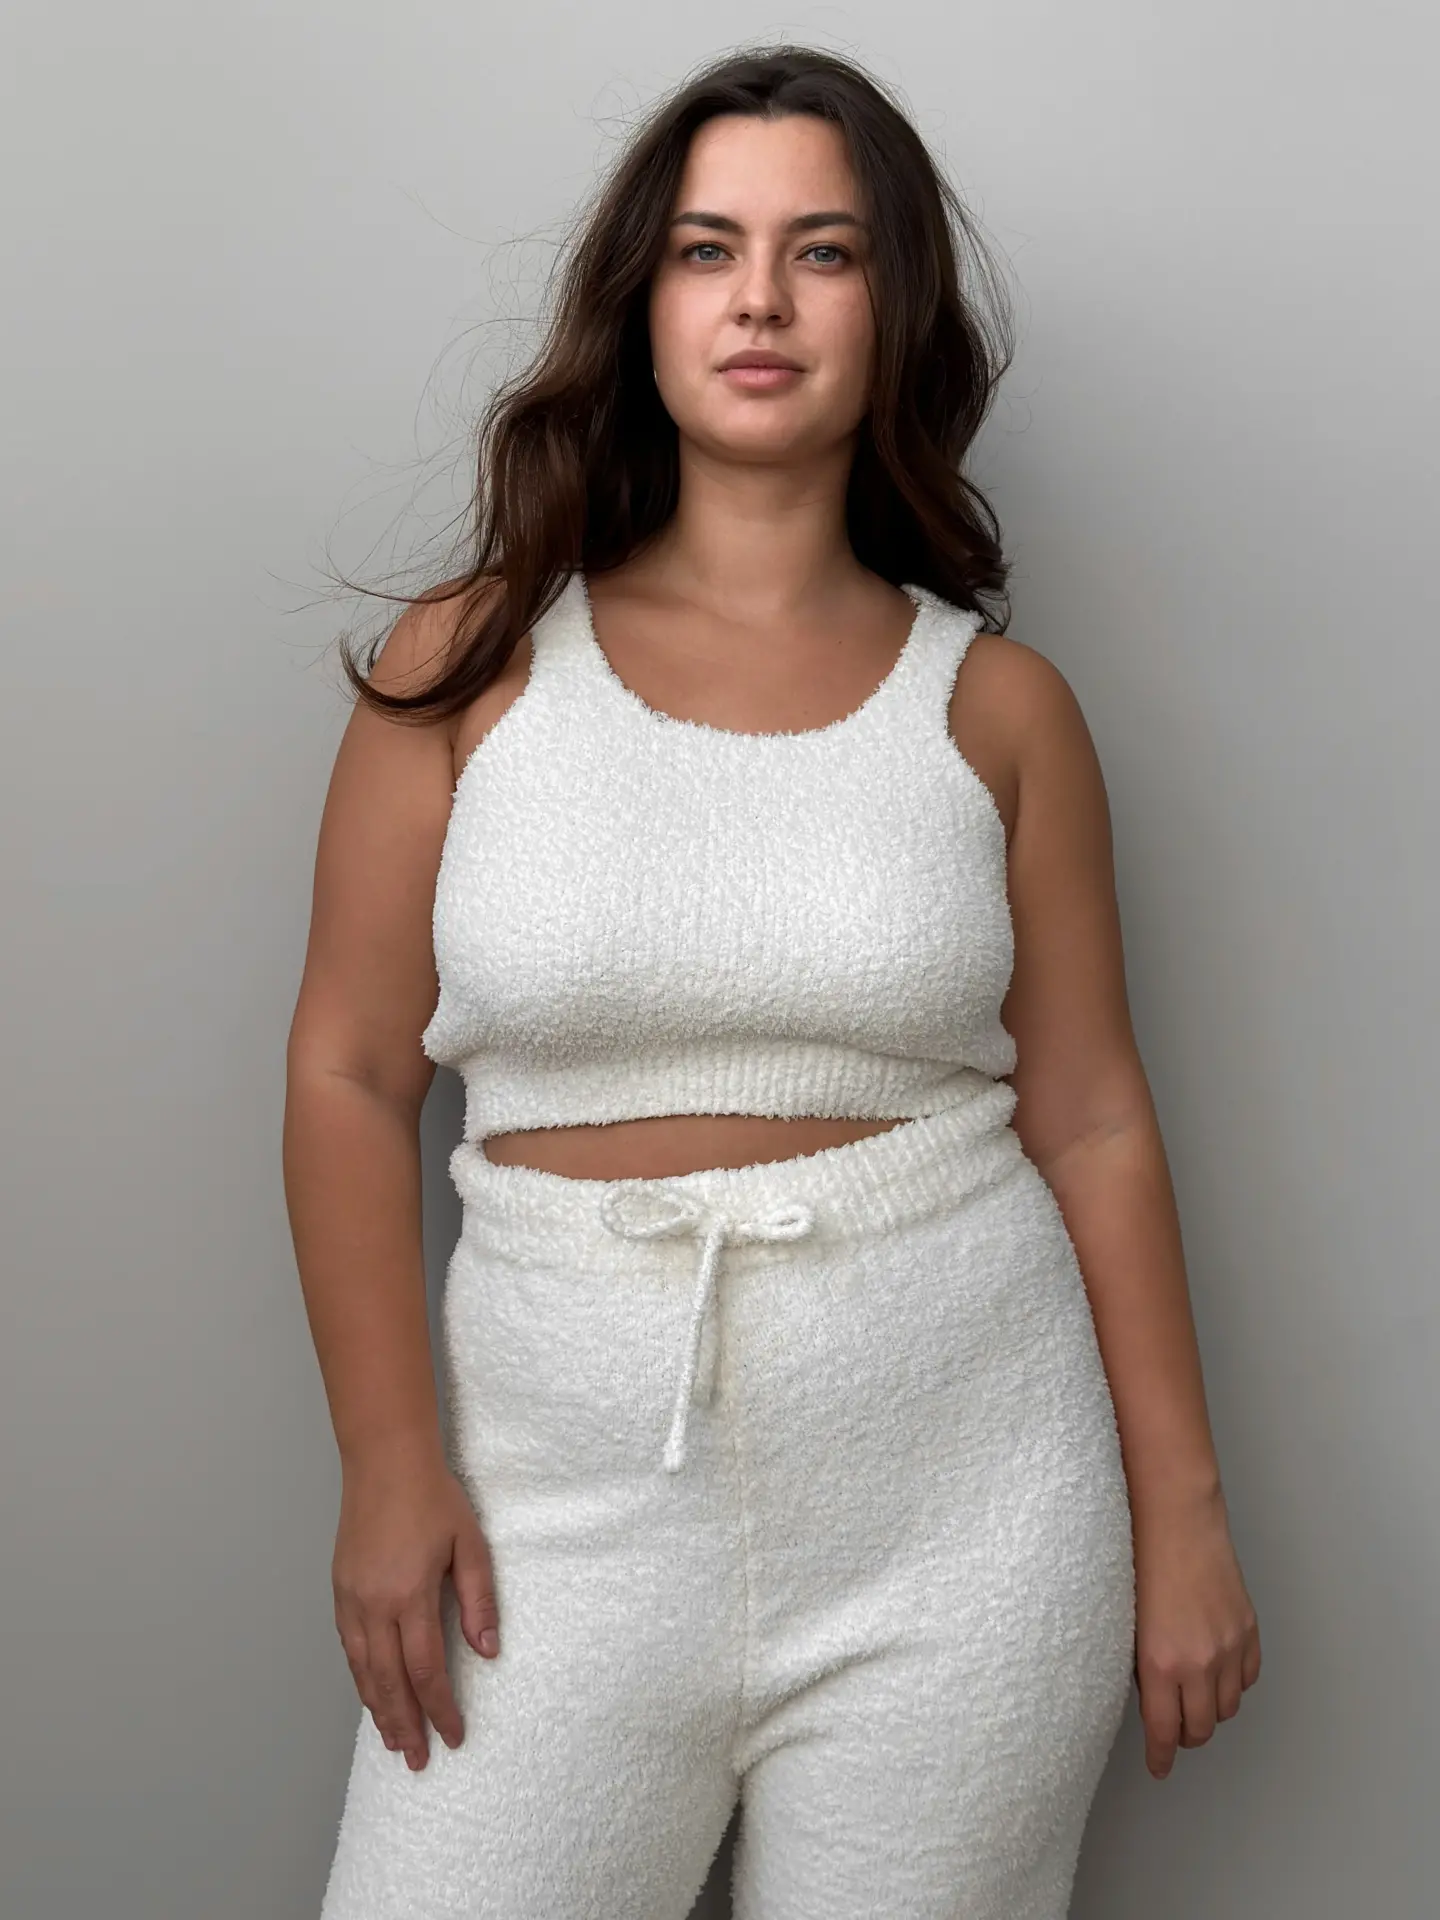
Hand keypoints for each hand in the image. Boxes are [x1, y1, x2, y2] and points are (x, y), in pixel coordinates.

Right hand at [332, 1444, 499, 1771]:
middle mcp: (374, 1605)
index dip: (440, 1709)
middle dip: (405, 1725)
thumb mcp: (470, 1544)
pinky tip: (371, 1692)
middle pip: (388, 1682)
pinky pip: (348, 1647)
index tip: (453, 1736)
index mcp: (410, 1595)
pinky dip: (360, 1678)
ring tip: (394, 1741)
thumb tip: (487, 1652)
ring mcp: (351, 1599)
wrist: (384, 1460)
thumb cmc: (432, 1497)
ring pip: (362, 1671)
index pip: (426, 1670)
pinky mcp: (340, 1589)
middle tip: (419, 1761)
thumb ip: (479, 1600)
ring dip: (378, 1710)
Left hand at [1131, 1485, 1260, 1779]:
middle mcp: (1199, 1662)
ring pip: (1228, 1708)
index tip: (1159, 1766)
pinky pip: (1247, 1678)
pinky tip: (1218, 1671)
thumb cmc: (1140, 1560)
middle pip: (1201, 1729)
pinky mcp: (1248, 1630)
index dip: (1162, 1756)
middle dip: (1186, 1736)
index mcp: (1160, 1663)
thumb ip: (1141, 1666)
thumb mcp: (1126, 1623)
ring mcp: (1229, 1647)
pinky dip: (1234, 1682)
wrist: (1175, 1519)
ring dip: (1211, 1710)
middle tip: (1174, 1730)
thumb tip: (1150, 1698)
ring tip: (1194, 1696)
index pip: (1165, 1731)